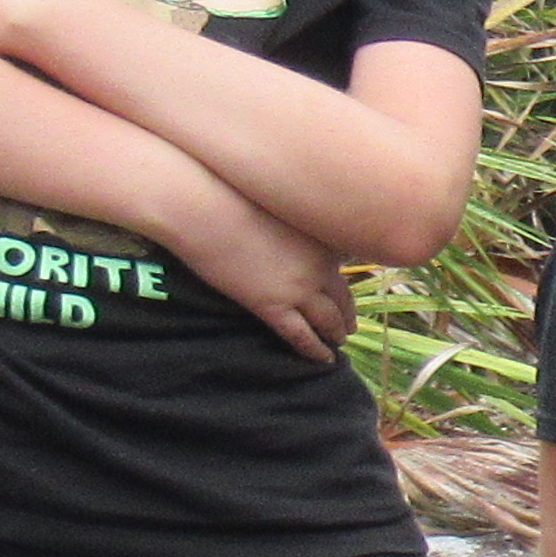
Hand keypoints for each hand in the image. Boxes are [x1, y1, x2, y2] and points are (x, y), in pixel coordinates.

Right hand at [171, 195, 358, 359]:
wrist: (204, 208)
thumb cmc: (232, 196)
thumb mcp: (280, 206)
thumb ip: (296, 224)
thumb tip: (297, 237)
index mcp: (322, 238)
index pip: (347, 269)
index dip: (348, 285)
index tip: (349, 295)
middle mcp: (319, 266)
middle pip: (344, 298)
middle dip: (348, 315)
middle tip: (351, 327)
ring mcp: (298, 289)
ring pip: (328, 320)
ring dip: (336, 334)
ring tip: (339, 342)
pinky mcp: (272, 307)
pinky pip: (302, 336)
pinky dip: (315, 350)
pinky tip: (324, 360)